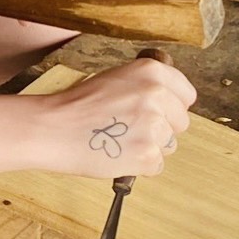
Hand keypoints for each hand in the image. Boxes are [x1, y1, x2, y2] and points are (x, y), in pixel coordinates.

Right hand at [40, 56, 195, 177]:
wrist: (51, 128)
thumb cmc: (76, 105)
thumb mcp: (115, 78)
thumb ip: (145, 86)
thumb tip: (167, 100)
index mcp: (152, 72)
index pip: (186, 95)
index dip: (171, 107)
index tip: (157, 113)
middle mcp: (157, 95)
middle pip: (181, 123)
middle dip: (162, 129)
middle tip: (129, 129)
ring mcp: (154, 126)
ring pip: (169, 145)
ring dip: (149, 148)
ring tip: (119, 142)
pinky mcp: (147, 154)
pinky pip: (156, 166)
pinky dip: (138, 166)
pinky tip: (117, 155)